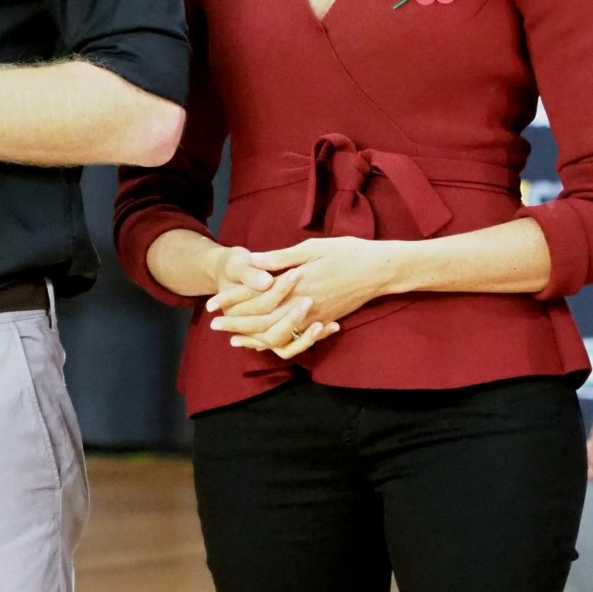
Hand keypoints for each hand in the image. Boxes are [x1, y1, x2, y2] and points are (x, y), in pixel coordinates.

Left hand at [206, 243, 343, 360]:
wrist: (380, 271)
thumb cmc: (347, 252)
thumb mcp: (311, 247)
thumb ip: (280, 258)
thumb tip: (252, 261)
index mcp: (296, 282)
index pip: (255, 294)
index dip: (231, 299)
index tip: (212, 304)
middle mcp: (302, 304)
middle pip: (261, 319)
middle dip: (235, 323)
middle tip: (214, 325)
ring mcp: (313, 317)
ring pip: (276, 335)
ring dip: (253, 337)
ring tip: (234, 338)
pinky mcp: (323, 322)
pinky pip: (294, 340)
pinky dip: (276, 343)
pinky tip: (264, 343)